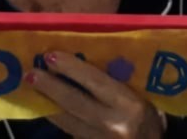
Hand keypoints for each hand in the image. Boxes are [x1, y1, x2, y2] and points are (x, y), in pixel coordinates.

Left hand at [29, 51, 164, 138]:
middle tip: (31, 72)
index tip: (51, 55)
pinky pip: (70, 131)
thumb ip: (124, 83)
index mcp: (129, 105)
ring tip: (32, 88)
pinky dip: (58, 119)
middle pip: (73, 102)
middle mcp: (111, 123)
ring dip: (47, 104)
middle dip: (50, 87)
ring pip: (66, 121)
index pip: (95, 82)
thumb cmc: (154, 122)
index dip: (71, 69)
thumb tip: (95, 61)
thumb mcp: (147, 99)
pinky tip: (48, 108)